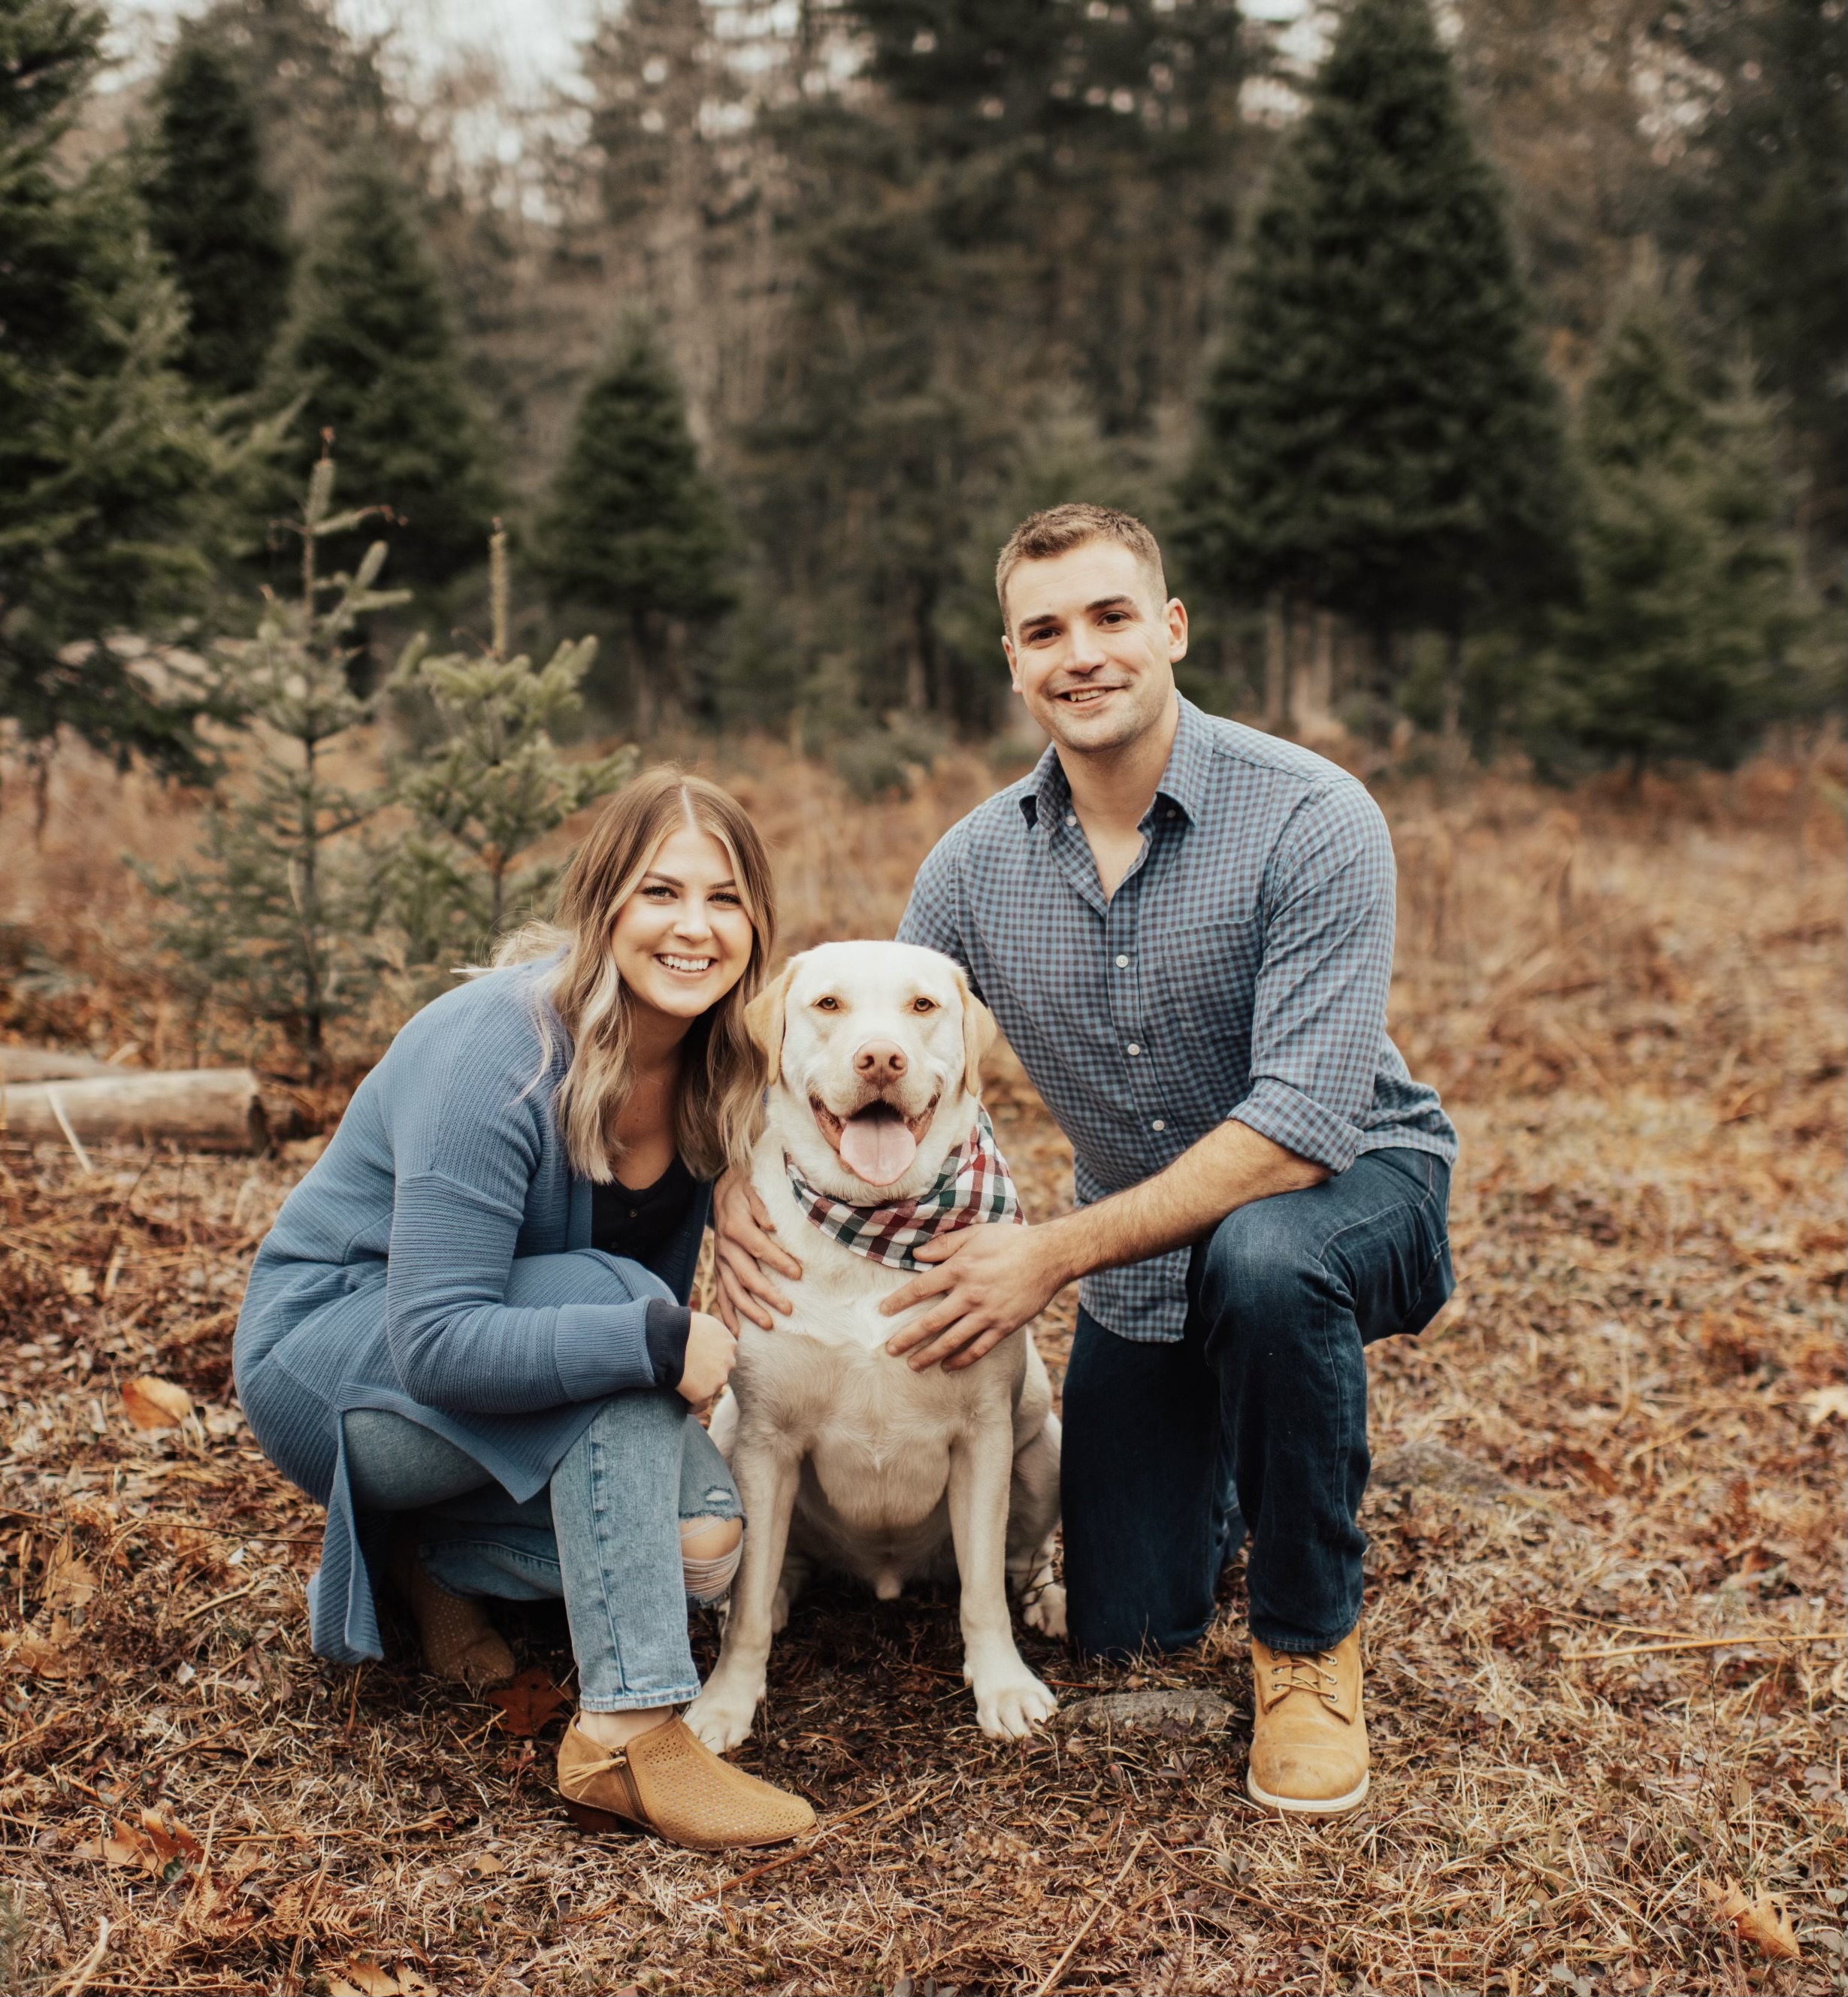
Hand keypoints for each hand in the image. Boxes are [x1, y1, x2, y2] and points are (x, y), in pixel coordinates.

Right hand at [678, 1310, 737, 1406]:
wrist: (667, 1339)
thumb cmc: (679, 1326)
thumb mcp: (703, 1322)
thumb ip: (713, 1333)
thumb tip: (709, 1340)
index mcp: (730, 1342)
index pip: (724, 1356)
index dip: (711, 1359)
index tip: (699, 1362)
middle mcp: (729, 1361)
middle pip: (721, 1372)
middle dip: (709, 1374)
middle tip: (691, 1376)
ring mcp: (718, 1379)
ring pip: (712, 1389)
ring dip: (702, 1390)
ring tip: (687, 1391)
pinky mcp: (704, 1394)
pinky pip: (700, 1405)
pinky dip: (693, 1406)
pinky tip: (685, 1405)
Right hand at [713, 1167, 800, 1331]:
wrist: (723, 1190)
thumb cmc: (745, 1189)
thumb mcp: (754, 1188)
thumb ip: (762, 1205)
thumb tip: (772, 1224)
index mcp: (735, 1227)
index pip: (759, 1247)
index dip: (777, 1262)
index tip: (798, 1274)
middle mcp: (725, 1247)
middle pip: (746, 1275)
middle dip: (767, 1293)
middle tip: (788, 1309)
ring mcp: (721, 1260)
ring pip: (732, 1290)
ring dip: (749, 1309)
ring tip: (767, 1325)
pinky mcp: (720, 1269)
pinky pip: (721, 1294)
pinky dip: (727, 1313)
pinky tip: (737, 1332)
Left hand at [880, 1222, 1070, 1371]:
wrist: (1049, 1256)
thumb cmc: (1010, 1241)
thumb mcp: (975, 1234)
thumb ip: (944, 1245)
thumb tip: (917, 1255)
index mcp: (959, 1269)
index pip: (919, 1289)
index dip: (898, 1301)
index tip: (883, 1311)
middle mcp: (969, 1295)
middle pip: (930, 1322)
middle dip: (907, 1338)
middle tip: (889, 1349)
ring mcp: (987, 1314)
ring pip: (951, 1341)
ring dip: (929, 1355)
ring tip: (913, 1365)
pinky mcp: (1003, 1326)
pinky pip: (978, 1348)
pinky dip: (961, 1360)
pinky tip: (948, 1366)